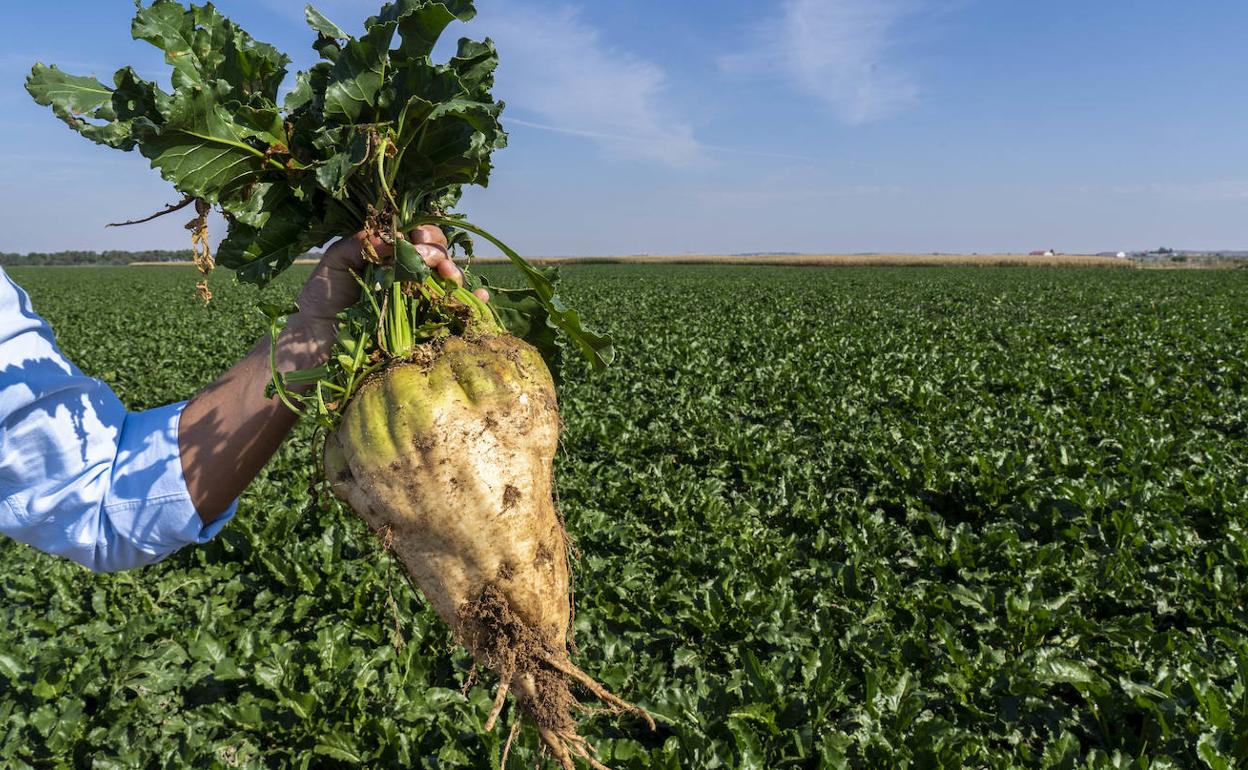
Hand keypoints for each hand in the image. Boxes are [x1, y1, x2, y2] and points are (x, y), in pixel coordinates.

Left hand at [294, 225, 489, 328]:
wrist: (315, 344)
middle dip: (438, 252)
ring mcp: (419, 300)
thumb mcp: (334, 264)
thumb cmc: (322, 301)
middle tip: (427, 258)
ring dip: (455, 274)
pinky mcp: (425, 325)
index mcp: (389, 256)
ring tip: (448, 276)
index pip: (417, 236)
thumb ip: (358, 244)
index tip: (416, 237)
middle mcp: (408, 275)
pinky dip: (474, 303)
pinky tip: (480, 297)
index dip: (423, 232)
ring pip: (449, 280)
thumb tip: (392, 237)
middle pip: (438, 255)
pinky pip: (454, 312)